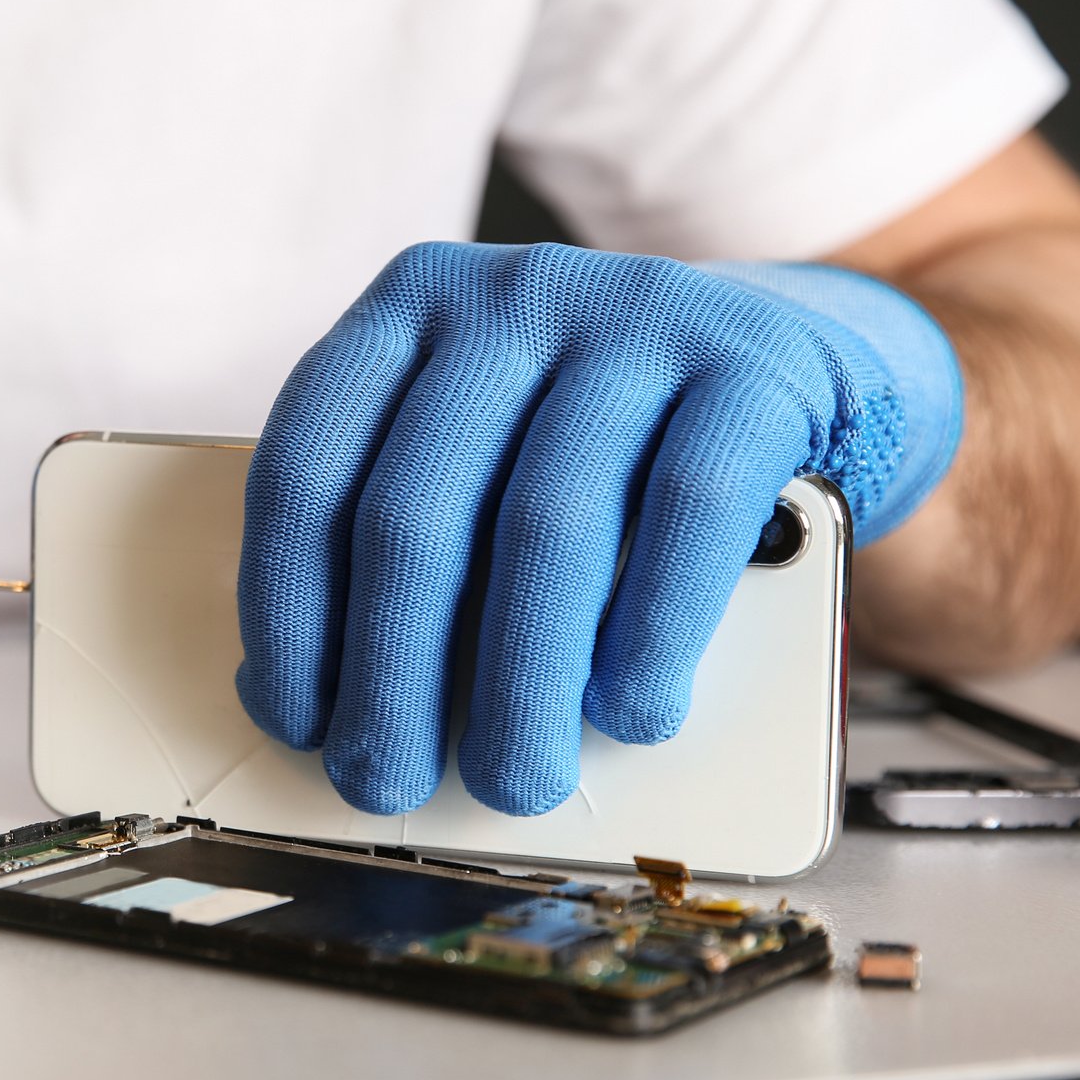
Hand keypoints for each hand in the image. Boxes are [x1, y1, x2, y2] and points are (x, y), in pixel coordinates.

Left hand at [236, 242, 960, 815]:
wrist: (790, 365)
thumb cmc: (602, 445)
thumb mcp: (486, 457)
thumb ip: (409, 546)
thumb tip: (327, 701)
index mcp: (408, 312)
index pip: (306, 468)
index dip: (289, 612)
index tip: (298, 721)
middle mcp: (510, 299)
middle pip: (416, 512)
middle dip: (392, 678)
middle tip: (388, 780)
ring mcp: (634, 318)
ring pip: (547, 525)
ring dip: (520, 684)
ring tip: (515, 777)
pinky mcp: (751, 365)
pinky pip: (688, 509)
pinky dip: (650, 631)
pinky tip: (629, 709)